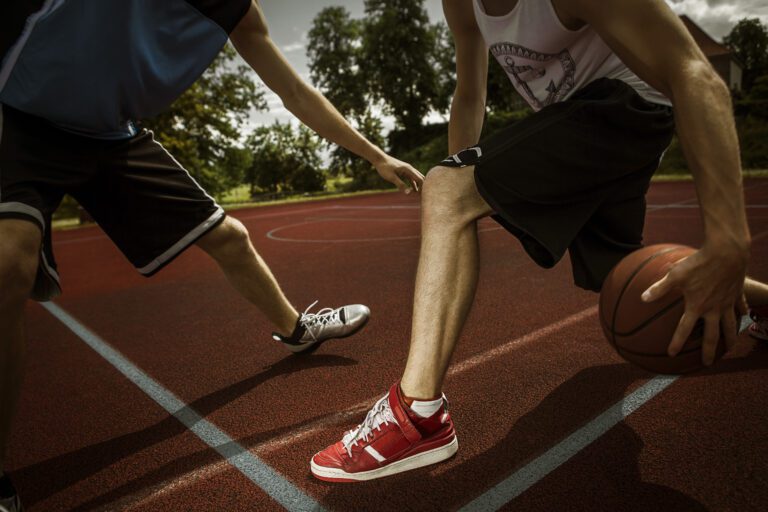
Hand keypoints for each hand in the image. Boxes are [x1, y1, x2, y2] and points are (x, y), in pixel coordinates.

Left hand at [373, 155, 424, 193]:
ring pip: (416, 178)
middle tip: (422, 196)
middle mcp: (410, 169)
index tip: (421, 196)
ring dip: (418, 186)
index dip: (422, 188)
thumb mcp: (391, 177)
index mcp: (408, 170)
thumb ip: (400, 184)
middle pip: (421, 178)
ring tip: (418, 195)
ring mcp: (407, 169)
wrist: (379, 159)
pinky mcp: (403, 170)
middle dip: (423, 187)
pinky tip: (413, 189)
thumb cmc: (384, 167)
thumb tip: (408, 193)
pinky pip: (411, 178)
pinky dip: (413, 183)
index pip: (420, 179)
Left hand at [641, 244, 747, 364]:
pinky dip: (742, 313)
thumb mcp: (675, 274)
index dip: (676, 342)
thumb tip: (643, 298)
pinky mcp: (738, 294)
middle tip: (708, 363)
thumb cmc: (699, 263)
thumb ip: (659, 288)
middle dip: (709, 351)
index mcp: (697, 306)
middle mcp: (714, 309)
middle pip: (713, 336)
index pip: (684, 329)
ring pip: (731, 326)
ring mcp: (728, 302)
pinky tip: (744, 316)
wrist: (727, 253)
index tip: (671, 353)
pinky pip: (740, 307)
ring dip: (730, 338)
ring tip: (730, 348)